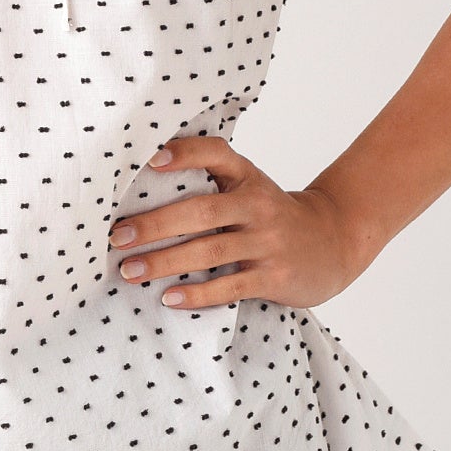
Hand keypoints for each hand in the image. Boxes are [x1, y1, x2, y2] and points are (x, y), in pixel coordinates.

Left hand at [108, 134, 374, 310]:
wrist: (333, 242)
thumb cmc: (272, 215)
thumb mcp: (250, 186)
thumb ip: (210, 182)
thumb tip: (142, 188)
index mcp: (247, 176)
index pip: (216, 154)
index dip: (185, 153)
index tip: (151, 159)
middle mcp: (258, 205)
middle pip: (201, 211)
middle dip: (155, 225)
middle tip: (118, 236)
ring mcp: (267, 242)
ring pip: (209, 251)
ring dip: (164, 262)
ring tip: (129, 271)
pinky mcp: (274, 276)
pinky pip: (229, 286)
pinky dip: (197, 294)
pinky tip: (169, 297)